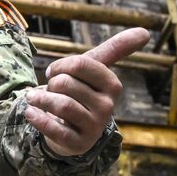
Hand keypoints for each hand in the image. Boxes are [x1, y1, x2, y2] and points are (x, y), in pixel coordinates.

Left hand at [25, 27, 150, 156]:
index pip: (80, 64)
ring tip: (34, 99)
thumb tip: (146, 31)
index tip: (54, 71)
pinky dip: (37, 118)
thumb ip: (116, 49)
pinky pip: (53, 128)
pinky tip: (30, 112)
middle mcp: (107, 107)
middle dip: (50, 83)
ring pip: (60, 104)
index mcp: (112, 86)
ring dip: (39, 99)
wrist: (71, 129)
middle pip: (66, 83)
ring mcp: (93, 128)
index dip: (60, 65)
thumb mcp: (95, 69)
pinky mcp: (77, 144)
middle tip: (49, 90)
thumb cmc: (81, 93)